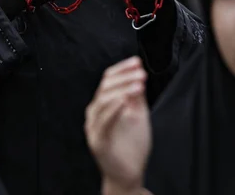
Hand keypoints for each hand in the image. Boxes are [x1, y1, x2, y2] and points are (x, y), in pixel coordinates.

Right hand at [85, 57, 150, 193]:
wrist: (128, 174)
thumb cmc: (132, 145)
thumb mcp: (137, 115)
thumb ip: (136, 96)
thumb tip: (138, 74)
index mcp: (103, 104)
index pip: (108, 79)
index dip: (122, 68)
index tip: (137, 62)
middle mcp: (94, 113)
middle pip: (105, 87)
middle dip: (124, 77)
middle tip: (141, 73)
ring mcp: (94, 127)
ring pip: (103, 101)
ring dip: (122, 90)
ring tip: (138, 85)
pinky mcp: (98, 141)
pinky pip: (104, 121)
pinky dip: (114, 108)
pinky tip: (126, 101)